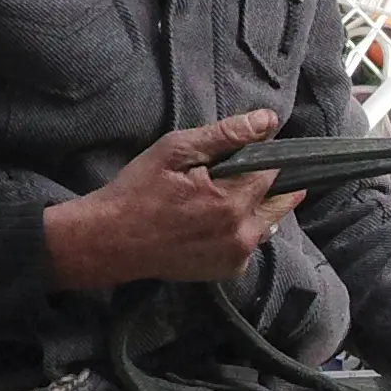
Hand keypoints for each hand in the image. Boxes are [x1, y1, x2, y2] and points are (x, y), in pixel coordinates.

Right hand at [41, 110, 299, 289]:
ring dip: (256, 207)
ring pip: (268, 223)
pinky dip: (242, 229)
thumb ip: (225, 135)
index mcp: (233, 201)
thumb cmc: (138, 191)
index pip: (272, 171)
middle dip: (265, 184)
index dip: (262, 157)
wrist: (111, 241)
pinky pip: (250, 243)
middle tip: (233, 176)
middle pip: (279, 201)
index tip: (243, 153)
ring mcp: (238, 256)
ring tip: (221, 197)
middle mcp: (243, 234)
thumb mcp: (175, 151)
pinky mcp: (229, 270)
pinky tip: (214, 221)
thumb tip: (267, 121)